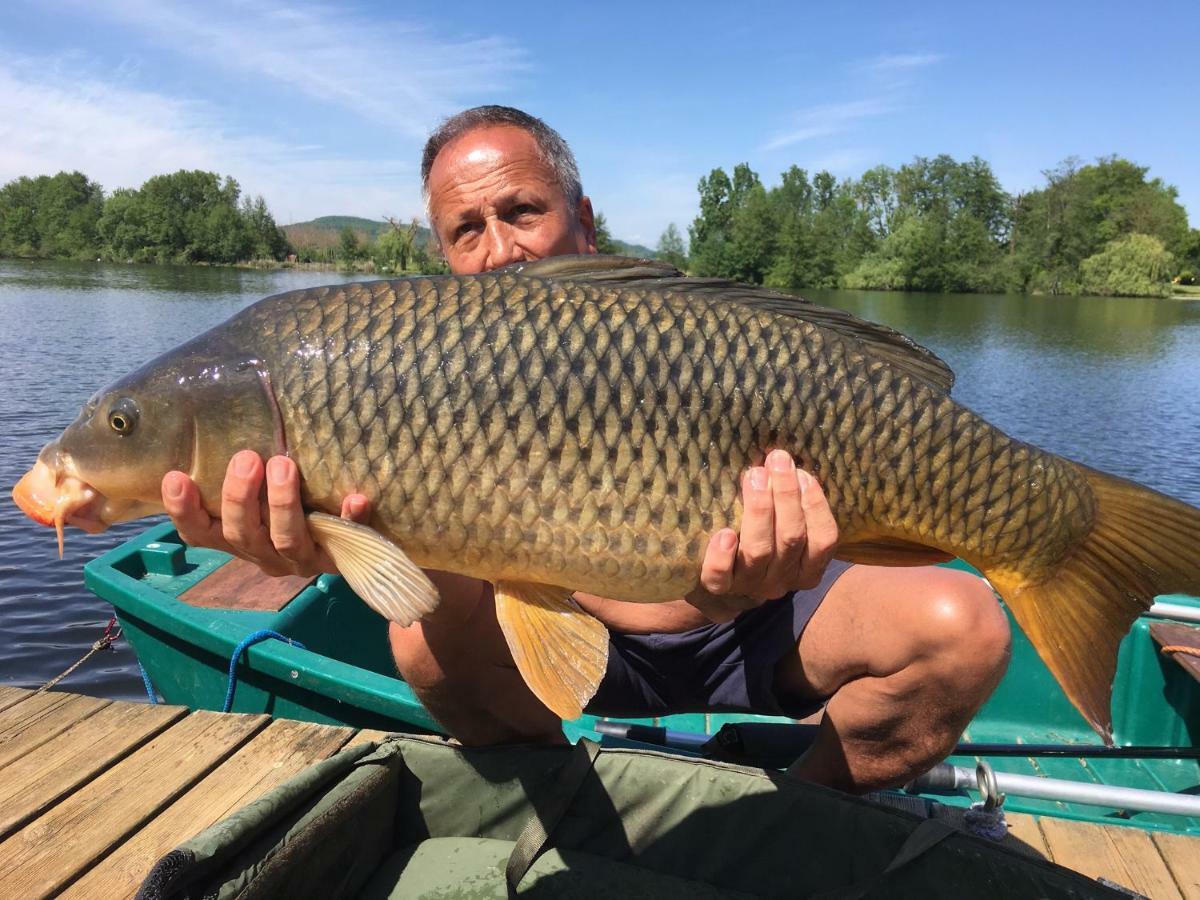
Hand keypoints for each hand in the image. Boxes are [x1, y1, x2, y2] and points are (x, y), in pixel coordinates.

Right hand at [161, 450, 369, 576]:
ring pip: (286, 540)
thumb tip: (217, 414)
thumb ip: (238, 469)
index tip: (176, 477)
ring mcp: (301, 559)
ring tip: (284, 466)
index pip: (200, 533)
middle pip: (242, 535)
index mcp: (237, 540)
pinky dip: (348, 519)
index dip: (184, 511)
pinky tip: (354, 498)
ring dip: (283, 503)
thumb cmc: (288, 501)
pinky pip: (345, 541)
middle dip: (240, 497)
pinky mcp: (338, 558)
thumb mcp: (257, 489)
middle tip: (247, 458)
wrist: (346, 540)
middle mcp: (265, 554)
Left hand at [686, 449, 838, 623]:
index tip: (804, 473)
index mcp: (807, 567)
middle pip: (791, 538)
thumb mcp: (783, 532)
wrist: (721, 590)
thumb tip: (787, 460)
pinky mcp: (719, 589)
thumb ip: (790, 507)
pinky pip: (720, 576)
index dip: (816, 505)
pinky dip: (722, 556)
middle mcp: (782, 579)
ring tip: (754, 476)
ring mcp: (750, 585)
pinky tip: (724, 533)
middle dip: (786, 495)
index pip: (824, 540)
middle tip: (777, 460)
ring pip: (759, 550)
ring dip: (759, 510)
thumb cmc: (760, 545)